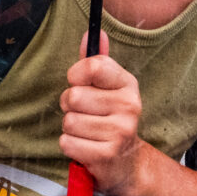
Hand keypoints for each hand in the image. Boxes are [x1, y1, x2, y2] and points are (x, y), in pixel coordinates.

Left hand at [60, 53, 145, 195]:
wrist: (127, 163)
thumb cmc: (111, 120)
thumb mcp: (108, 89)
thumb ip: (97, 62)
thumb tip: (93, 33)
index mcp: (128, 84)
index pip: (92, 66)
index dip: (76, 76)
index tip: (80, 84)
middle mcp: (129, 106)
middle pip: (73, 96)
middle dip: (70, 107)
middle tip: (85, 115)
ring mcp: (119, 131)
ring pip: (68, 121)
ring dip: (71, 129)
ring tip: (87, 132)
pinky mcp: (106, 154)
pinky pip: (67, 143)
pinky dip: (71, 146)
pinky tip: (86, 147)